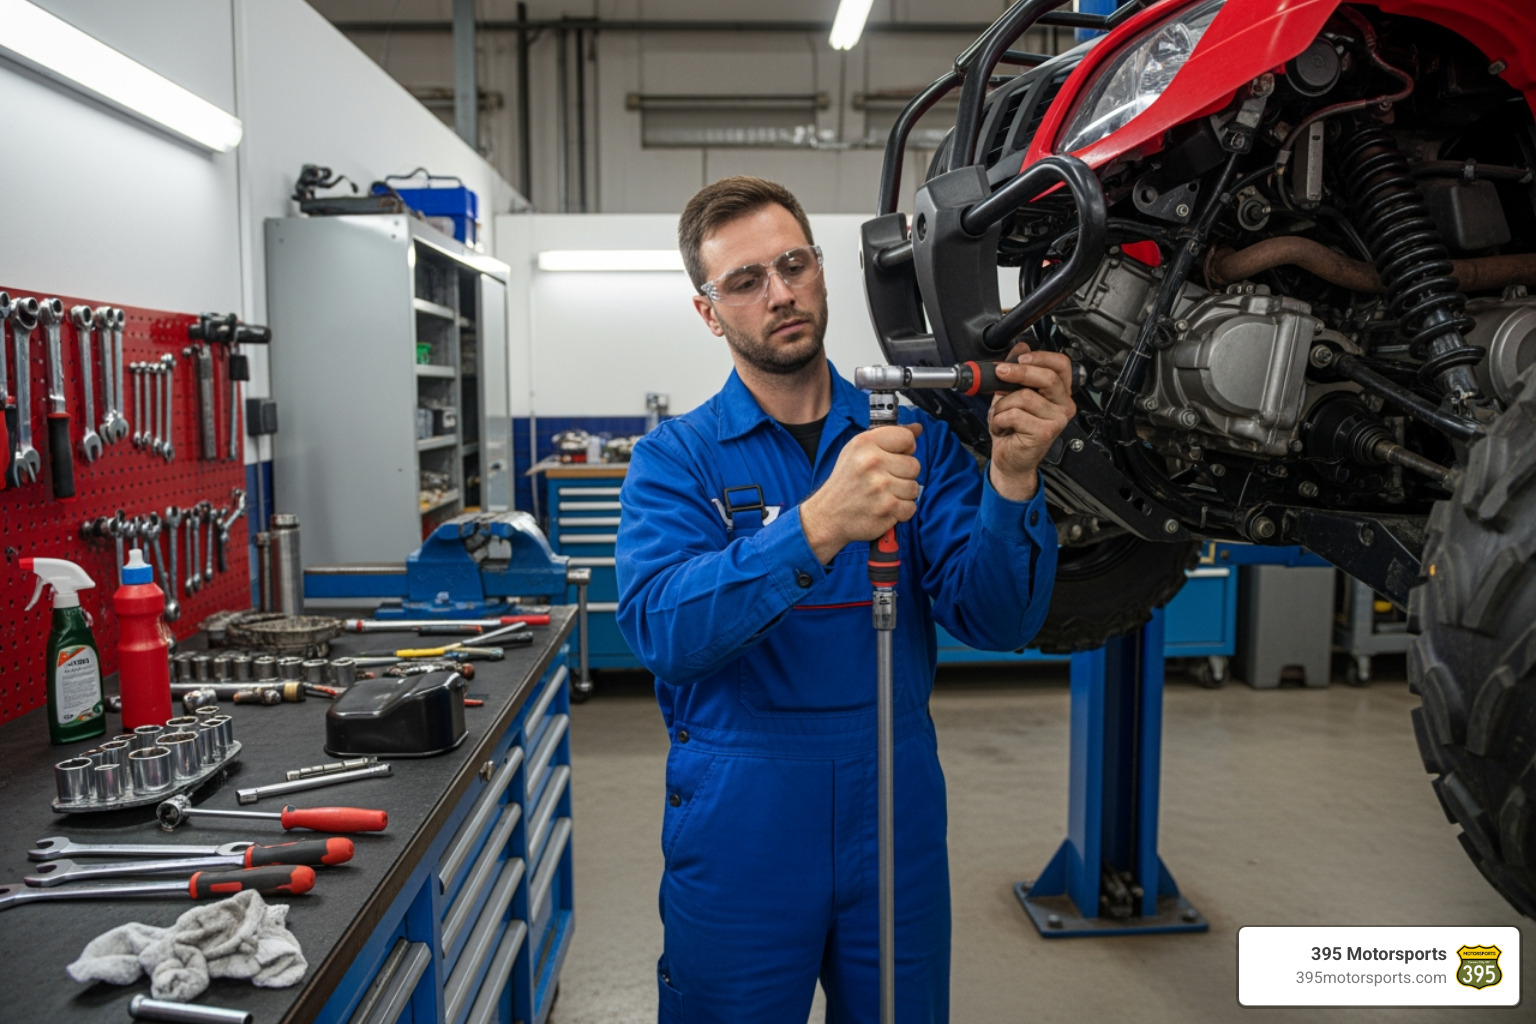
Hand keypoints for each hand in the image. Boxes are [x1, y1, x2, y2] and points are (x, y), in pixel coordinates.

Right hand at [800, 424, 922, 561]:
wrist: (827, 515)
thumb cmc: (846, 481)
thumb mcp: (859, 451)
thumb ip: (889, 436)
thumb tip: (918, 428)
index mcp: (865, 443)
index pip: (907, 438)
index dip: (904, 450)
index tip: (891, 458)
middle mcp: (872, 462)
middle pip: (914, 465)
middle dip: (903, 475)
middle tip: (883, 481)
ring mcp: (880, 486)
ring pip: (914, 488)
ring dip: (902, 495)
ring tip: (882, 495)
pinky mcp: (886, 508)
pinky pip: (911, 507)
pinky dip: (900, 511)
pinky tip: (883, 507)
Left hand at [988, 343, 1075, 501]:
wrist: (1010, 460)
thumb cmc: (1013, 429)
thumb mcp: (1011, 394)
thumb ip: (1016, 371)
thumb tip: (1020, 347)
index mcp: (1059, 392)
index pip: (1061, 365)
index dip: (1041, 357)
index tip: (1020, 357)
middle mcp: (1063, 405)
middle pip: (1047, 377)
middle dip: (1018, 372)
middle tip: (1000, 373)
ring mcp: (1057, 419)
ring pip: (1024, 396)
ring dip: (1002, 405)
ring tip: (1001, 416)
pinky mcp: (1046, 432)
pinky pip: (1015, 414)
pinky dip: (1000, 419)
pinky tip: (1002, 428)